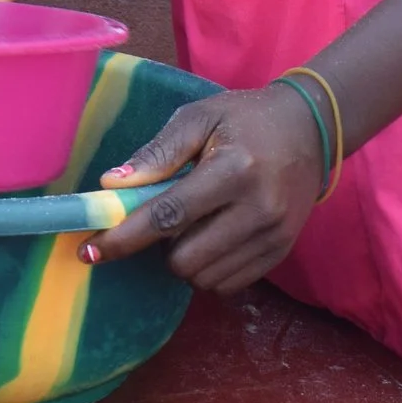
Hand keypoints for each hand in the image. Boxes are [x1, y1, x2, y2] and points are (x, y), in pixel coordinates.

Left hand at [84, 86, 325, 293]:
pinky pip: (228, 284)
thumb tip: (112, 184)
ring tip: (190, 224)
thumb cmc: (246, 118)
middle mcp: (257, 209)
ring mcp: (273, 236)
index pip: (168, 215)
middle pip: (184, 258)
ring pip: (204, 278)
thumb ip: (157, 152)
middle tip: (160, 219)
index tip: (90, 251)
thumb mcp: (199, 118)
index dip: (124, 236)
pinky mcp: (281, 252)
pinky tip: (209, 238)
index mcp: (233, 170)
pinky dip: (207, 270)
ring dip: (183, 260)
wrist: (311, 130)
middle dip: (158, 247)